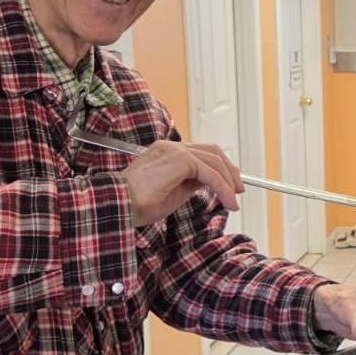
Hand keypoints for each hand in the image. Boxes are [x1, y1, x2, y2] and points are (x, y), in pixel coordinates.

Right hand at [120, 140, 243, 226]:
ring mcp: (174, 151)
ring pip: (213, 161)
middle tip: (238, 190)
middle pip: (211, 151)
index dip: (220, 168)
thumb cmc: (135, 204)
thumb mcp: (173, 194)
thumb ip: (190, 184)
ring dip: (228, 182)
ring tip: (234, 200)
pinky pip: (209, 172)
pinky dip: (223, 187)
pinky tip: (227, 201)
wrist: (117, 206)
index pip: (201, 153)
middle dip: (229, 171)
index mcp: (166, 153)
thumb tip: (209, 183)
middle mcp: (170, 148)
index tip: (231, 186)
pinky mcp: (179, 160)